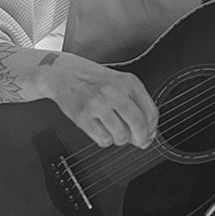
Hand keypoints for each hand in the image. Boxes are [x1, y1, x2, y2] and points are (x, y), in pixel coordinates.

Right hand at [34, 53, 159, 148]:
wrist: (62, 73)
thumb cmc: (92, 79)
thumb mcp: (119, 82)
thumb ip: (135, 103)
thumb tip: (148, 132)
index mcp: (128, 82)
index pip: (151, 112)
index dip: (152, 129)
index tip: (149, 135)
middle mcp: (114, 91)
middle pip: (138, 124)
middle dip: (141, 139)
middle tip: (138, 142)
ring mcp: (98, 104)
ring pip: (121, 135)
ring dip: (120, 139)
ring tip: (114, 131)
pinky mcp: (82, 116)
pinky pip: (103, 139)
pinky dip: (105, 140)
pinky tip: (101, 130)